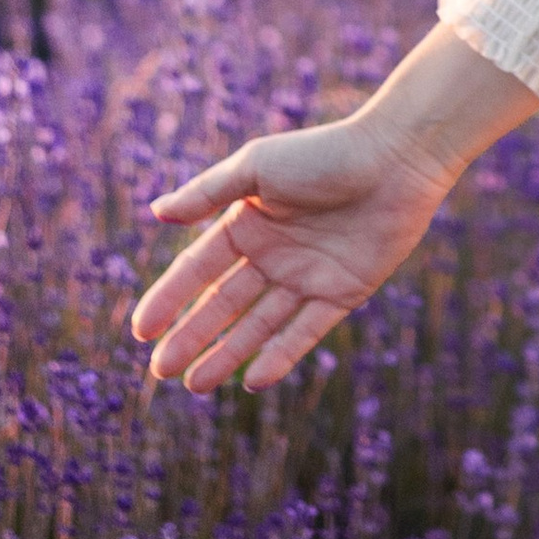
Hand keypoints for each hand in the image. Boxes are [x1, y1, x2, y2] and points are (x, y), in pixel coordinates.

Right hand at [130, 23, 538, 391]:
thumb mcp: (257, 168)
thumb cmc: (325, 154)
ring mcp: (307, 276)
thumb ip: (207, 193)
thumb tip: (156, 214)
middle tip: (159, 371)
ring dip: (227, 355)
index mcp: (247, 223)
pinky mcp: (344, 293)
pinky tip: (254, 380)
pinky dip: (281, 355)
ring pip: (259, 325)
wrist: (396, 159)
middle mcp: (273, 254)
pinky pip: (307, 331)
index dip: (168, 299)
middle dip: (191, 337)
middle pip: (223, 305)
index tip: (141, 331)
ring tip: (194, 385)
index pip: (198, 270)